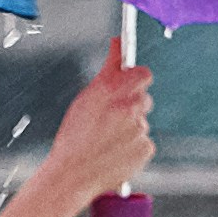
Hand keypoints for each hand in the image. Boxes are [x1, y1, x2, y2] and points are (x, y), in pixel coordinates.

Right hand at [37, 59, 158, 212]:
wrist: (72, 175)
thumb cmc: (74, 137)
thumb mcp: (86, 98)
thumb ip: (108, 70)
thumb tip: (118, 41)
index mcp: (114, 90)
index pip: (143, 74)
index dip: (136, 78)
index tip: (130, 84)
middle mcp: (130, 106)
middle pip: (143, 98)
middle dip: (131, 106)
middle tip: (110, 120)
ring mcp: (140, 128)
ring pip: (141, 122)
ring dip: (129, 129)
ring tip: (106, 142)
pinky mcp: (145, 148)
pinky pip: (143, 142)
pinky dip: (132, 147)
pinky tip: (114, 153)